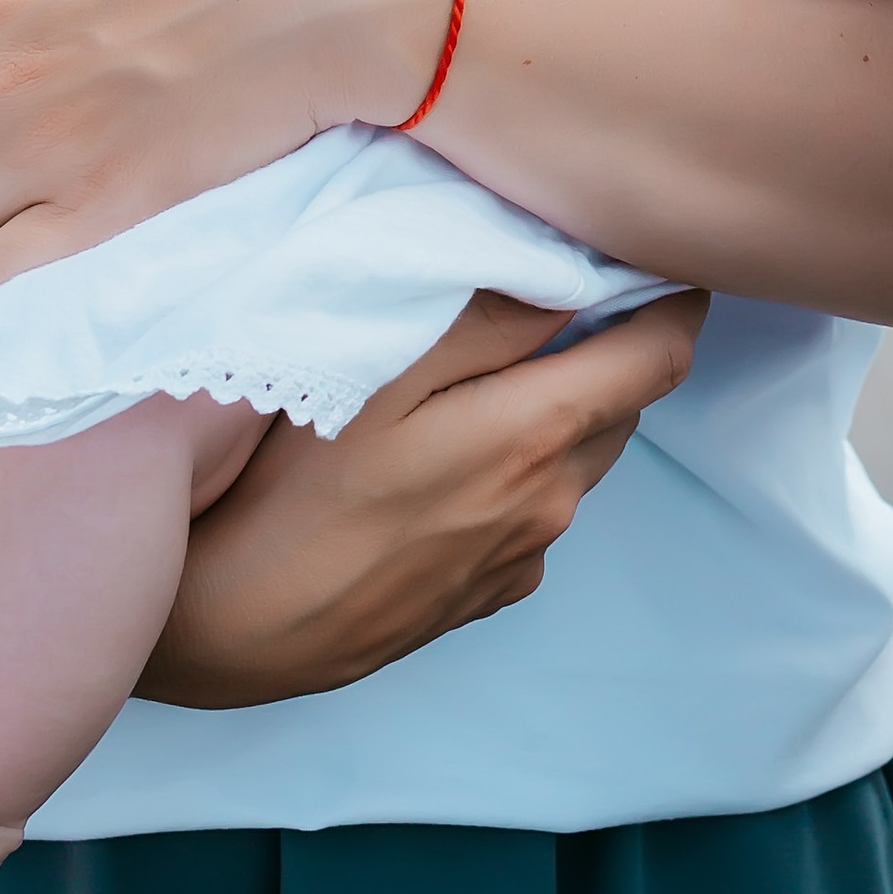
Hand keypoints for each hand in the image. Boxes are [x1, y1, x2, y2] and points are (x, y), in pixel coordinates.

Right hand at [149, 287, 706, 705]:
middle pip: (621, 406)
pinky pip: (530, 517)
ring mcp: (518, 560)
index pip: (661, 356)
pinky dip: (515, 476)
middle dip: (607, 351)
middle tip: (551, 302)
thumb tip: (575, 277)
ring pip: (575, 462)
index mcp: (537, 435)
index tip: (648, 262)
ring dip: (557, 415)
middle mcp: (549, 503)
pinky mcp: (482, 598)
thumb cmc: (288, 487)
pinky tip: (442, 466)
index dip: (669, 301)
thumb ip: (488, 320)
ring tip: (480, 382)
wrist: (223, 631)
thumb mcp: (378, 374)